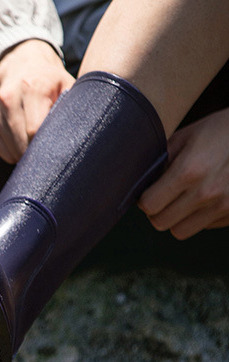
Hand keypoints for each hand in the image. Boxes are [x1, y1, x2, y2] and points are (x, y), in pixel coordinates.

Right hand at [0, 39, 74, 163]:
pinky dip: (11, 150)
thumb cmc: (52, 83)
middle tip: (49, 150)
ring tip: (35, 139)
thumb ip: (73, 108)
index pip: (35, 132)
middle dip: (36, 153)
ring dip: (24, 152)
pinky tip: (20, 137)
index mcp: (32, 86)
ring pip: (10, 150)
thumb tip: (81, 139)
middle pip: (21, 144)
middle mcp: (8, 96)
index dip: (46, 147)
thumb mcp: (69, 87)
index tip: (57, 151)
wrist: (24, 66)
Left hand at [138, 107, 228, 239]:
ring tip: (182, 200)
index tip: (149, 191)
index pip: (149, 205)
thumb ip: (161, 161)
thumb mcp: (187, 136)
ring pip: (180, 231)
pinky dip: (199, 217)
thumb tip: (140, 182)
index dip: (144, 199)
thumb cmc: (222, 130)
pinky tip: (206, 198)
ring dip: (176, 219)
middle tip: (162, 198)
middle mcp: (207, 192)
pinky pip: (204, 227)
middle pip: (160, 222)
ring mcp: (224, 205)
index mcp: (189, 171)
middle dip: (156, 211)